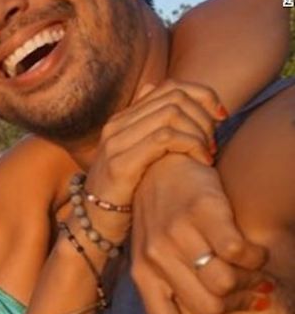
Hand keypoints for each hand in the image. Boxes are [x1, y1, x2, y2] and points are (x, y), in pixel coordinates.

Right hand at [84, 81, 222, 239]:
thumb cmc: (125, 195)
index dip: (203, 96)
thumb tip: (167, 96)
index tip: (220, 118)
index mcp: (122, 120)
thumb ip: (152, 129)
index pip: (171, 87)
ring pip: (172, 114)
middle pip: (175, 97)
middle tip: (214, 142)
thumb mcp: (140, 157)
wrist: (93, 226)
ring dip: (200, 132)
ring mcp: (116, 143)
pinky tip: (202, 161)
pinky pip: (165, 138)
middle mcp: (116, 125)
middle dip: (204, 117)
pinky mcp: (121, 163)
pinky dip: (191, 145)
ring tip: (208, 154)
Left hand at [130, 154, 269, 313]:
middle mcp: (154, 260)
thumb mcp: (159, 261)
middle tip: (250, 293)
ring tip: (250, 270)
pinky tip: (253, 251)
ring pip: (226, 284)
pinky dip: (254, 258)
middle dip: (237, 307)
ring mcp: (176, 235)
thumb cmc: (164, 219)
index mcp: (143, 279)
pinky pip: (239, 253)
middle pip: (209, 310)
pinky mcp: (201, 212)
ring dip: (248, 282)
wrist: (159, 165)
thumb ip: (178, 297)